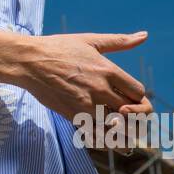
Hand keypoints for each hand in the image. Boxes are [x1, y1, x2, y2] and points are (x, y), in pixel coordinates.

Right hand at [16, 30, 148, 131]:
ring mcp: (86, 105)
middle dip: (135, 116)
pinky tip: (105, 134)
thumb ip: (120, 41)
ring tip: (121, 129)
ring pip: (117, 128)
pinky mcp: (73, 116)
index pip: (138, 93)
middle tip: (129, 117)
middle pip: (132, 112)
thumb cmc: (59, 48)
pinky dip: (104, 137)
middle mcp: (100, 89)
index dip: (138, 98)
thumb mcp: (91, 41)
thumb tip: (145, 35)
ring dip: (122, 130)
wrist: (29, 61)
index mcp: (108, 70)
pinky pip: (96, 134)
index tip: (130, 98)